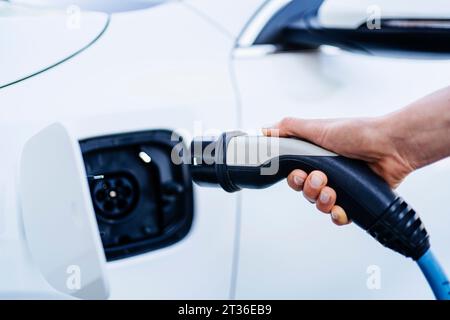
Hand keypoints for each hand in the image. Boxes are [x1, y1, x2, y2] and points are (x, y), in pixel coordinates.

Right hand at [263, 116, 414, 224]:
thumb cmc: (357, 133)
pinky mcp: (356, 200)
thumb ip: (289, 128)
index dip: (294, 179)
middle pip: (306, 192)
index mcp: (316, 157)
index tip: (299, 174)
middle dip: (309, 189)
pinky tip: (341, 208)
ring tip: (333, 190)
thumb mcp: (317, 127)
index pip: (294, 175)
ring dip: (323, 200)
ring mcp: (342, 187)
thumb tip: (264, 130)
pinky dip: (337, 214)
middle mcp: (328, 172)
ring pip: (320, 205)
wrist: (390, 146)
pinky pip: (338, 216)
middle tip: (320, 178)